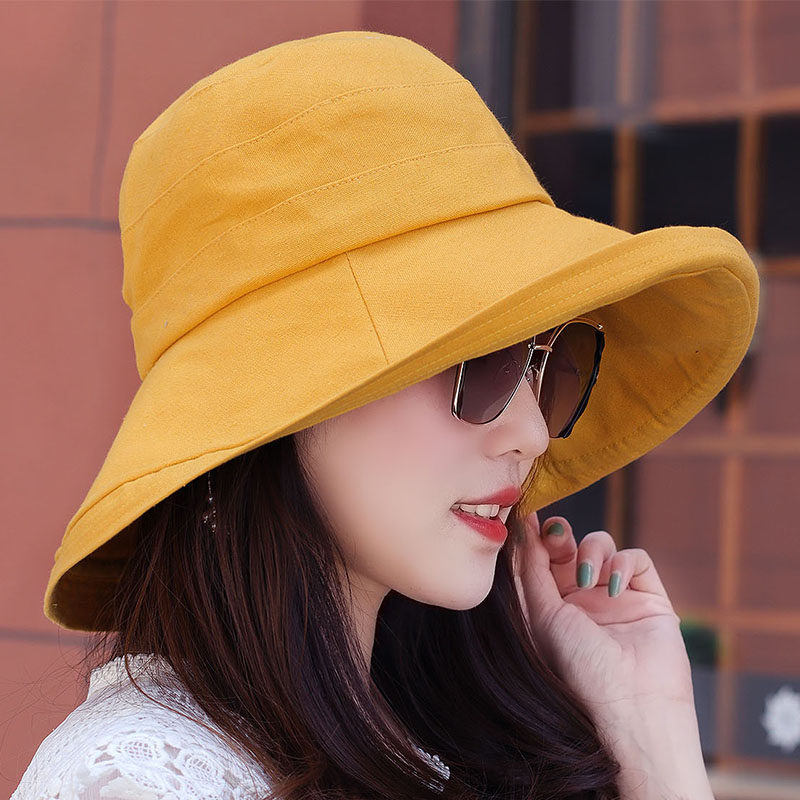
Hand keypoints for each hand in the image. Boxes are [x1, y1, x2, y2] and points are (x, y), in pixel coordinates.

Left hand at [512, 512, 695, 736]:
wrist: (631, 705)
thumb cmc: (578, 668)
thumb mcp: (544, 615)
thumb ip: (533, 570)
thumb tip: (524, 528)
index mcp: (554, 609)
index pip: (543, 561)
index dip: (537, 539)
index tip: (529, 518)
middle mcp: (584, 602)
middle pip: (571, 549)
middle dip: (562, 537)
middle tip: (558, 535)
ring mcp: (618, 599)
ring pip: (603, 548)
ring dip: (591, 551)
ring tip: (586, 576)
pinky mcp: (651, 598)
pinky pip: (636, 559)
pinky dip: (623, 563)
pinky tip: (613, 588)